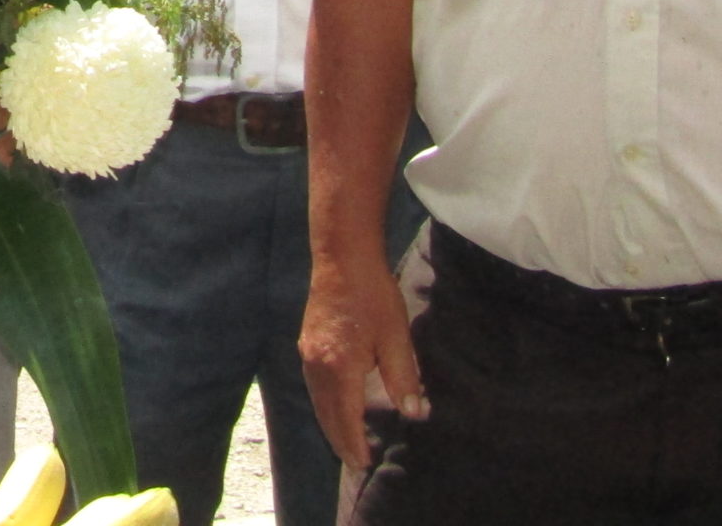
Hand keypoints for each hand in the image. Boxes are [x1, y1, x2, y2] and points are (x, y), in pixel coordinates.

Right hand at [299, 254, 426, 469]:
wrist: (342, 257)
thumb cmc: (372, 294)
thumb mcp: (396, 336)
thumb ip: (403, 377)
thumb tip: (414, 413)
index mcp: (339, 367)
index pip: (346, 417)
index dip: (355, 442)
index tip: (364, 464)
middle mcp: (317, 365)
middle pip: (326, 414)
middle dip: (339, 440)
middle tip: (354, 464)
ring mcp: (308, 353)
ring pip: (317, 401)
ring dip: (330, 424)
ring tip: (344, 443)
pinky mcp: (307, 343)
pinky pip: (313, 386)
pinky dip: (324, 405)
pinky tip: (334, 407)